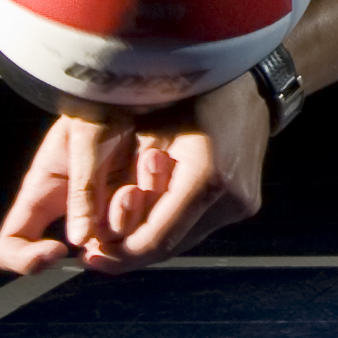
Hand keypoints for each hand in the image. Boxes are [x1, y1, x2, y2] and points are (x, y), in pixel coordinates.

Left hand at [0, 76, 272, 275]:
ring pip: (185, 238)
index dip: (120, 256)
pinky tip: (154, 207)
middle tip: (97, 248)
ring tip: (121, 224)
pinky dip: (173, 220)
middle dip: (131, 248)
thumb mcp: (146, 131)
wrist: (250, 79)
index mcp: (208, 177)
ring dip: (152, 234)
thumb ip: (119, 183)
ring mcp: (243, 202)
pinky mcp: (246, 202)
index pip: (156, 240)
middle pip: (171, 245)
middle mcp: (232, 198)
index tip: (91, 258)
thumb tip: (87, 231)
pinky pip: (199, 225)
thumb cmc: (192, 91)